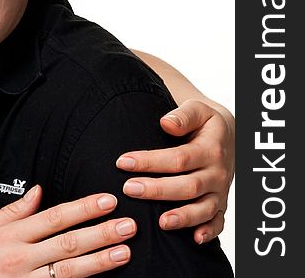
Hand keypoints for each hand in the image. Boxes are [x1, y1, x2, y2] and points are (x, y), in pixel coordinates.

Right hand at [0, 186, 134, 277]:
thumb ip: (12, 212)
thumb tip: (38, 192)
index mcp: (10, 236)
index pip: (54, 218)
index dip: (83, 208)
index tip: (106, 201)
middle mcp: (20, 259)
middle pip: (68, 243)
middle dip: (101, 232)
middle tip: (128, 224)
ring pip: (69, 272)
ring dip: (99, 261)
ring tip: (124, 252)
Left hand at [116, 99, 234, 243]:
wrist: (226, 135)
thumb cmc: (203, 122)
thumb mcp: (198, 110)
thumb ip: (183, 115)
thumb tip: (166, 123)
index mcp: (210, 149)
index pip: (178, 158)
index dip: (150, 161)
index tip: (122, 162)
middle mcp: (217, 173)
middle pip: (188, 186)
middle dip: (157, 190)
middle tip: (129, 189)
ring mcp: (219, 191)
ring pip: (203, 208)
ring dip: (183, 217)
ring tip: (160, 222)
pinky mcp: (220, 204)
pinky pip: (218, 222)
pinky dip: (209, 232)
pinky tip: (194, 239)